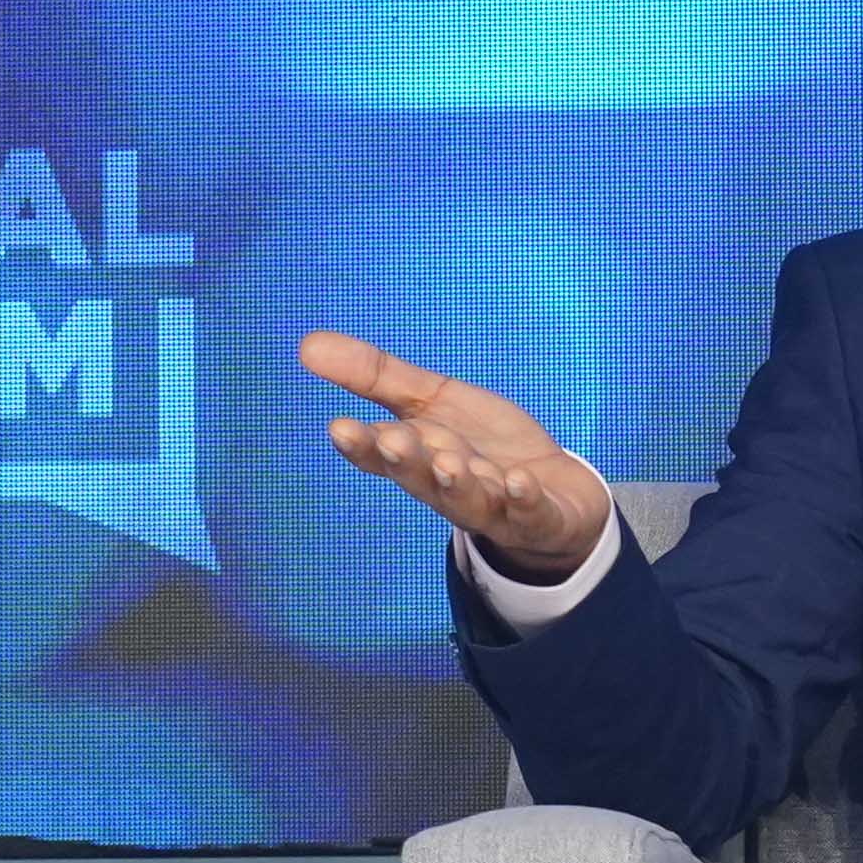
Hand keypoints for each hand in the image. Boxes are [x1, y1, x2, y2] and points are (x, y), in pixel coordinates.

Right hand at [299, 331, 614, 586]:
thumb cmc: (482, 446)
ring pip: (469, 499)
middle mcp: (448, 488)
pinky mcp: (539, 517)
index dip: (362, 445)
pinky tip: (519, 482)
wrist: (556, 496)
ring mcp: (493, 507)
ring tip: (449, 464)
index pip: (380, 455)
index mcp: (418, 459)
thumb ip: (375, 376)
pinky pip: (530, 512)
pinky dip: (525, 500)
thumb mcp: (431, 402)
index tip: (340, 428)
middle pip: (420, 478)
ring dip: (458, 484)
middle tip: (391, 441)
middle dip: (406, 461)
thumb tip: (306, 345)